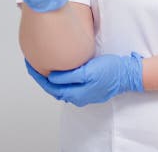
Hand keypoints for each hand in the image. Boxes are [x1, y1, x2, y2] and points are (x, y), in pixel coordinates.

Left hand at [25, 52, 144, 106]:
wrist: (127, 74)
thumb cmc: (110, 71)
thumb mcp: (89, 72)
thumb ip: (70, 76)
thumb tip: (52, 76)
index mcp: (76, 94)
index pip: (50, 87)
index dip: (38, 75)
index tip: (29, 63)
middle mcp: (77, 96)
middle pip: (53, 87)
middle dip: (41, 76)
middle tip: (31, 62)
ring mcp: (83, 93)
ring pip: (60, 86)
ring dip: (50, 76)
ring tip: (41, 63)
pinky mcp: (88, 87)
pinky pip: (69, 83)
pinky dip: (60, 77)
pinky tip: (59, 67)